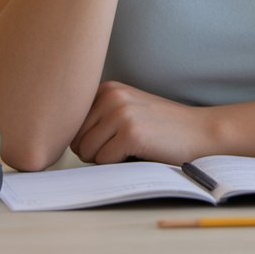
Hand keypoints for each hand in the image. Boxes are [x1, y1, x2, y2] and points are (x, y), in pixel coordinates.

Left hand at [70, 81, 220, 164]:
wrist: (199, 132)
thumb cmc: (161, 129)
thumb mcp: (126, 111)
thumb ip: (97, 118)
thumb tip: (55, 140)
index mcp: (106, 89)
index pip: (72, 127)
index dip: (91, 141)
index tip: (113, 139)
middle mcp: (111, 96)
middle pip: (76, 141)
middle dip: (97, 152)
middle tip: (126, 145)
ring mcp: (120, 113)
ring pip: (87, 153)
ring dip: (107, 159)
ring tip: (134, 147)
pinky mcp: (130, 133)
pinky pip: (104, 161)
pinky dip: (120, 164)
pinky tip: (142, 152)